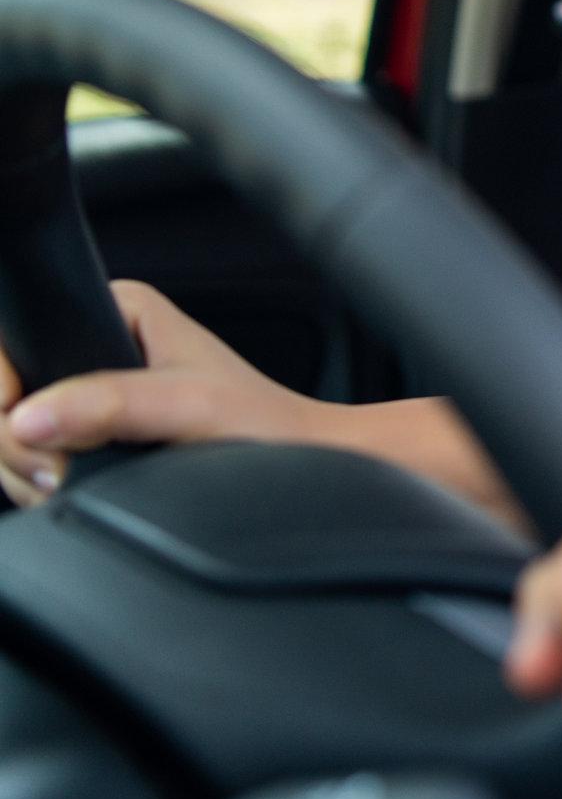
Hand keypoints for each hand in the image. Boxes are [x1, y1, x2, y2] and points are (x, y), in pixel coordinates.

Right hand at [0, 279, 321, 504]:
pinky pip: (25, 461)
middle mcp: (95, 346)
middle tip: (59, 469)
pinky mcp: (84, 436)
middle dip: (14, 442)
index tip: (15, 419)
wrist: (295, 464)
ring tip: (77, 478)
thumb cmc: (261, 423)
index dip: (1, 384)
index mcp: (116, 310)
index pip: (19, 335)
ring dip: (25, 469)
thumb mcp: (187, 405)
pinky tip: (74, 487)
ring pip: (8, 434)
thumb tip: (30, 417)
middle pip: (3, 395)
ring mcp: (84, 395)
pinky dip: (37, 483)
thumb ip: (112, 404)